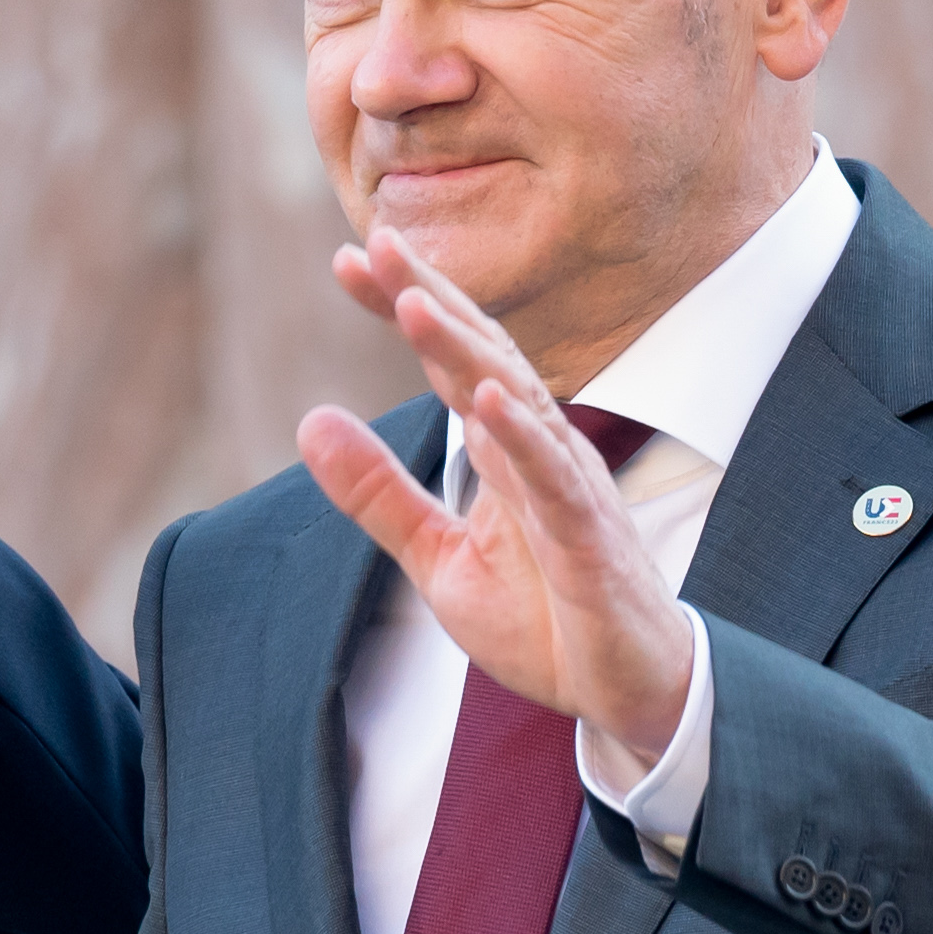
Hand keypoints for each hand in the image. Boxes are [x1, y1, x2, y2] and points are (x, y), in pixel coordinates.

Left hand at [295, 229, 694, 760]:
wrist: (624, 693)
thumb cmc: (547, 620)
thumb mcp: (439, 559)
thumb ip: (378, 495)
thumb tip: (309, 422)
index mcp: (500, 450)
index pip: (448, 360)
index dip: (403, 307)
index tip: (348, 259)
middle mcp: (536, 451)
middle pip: (482, 355)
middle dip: (431, 297)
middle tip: (377, 240)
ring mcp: (568, 489)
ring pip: (518, 401)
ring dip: (467, 351)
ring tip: (415, 300)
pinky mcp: (590, 539)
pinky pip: (556, 480)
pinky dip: (523, 438)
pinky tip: (491, 400)